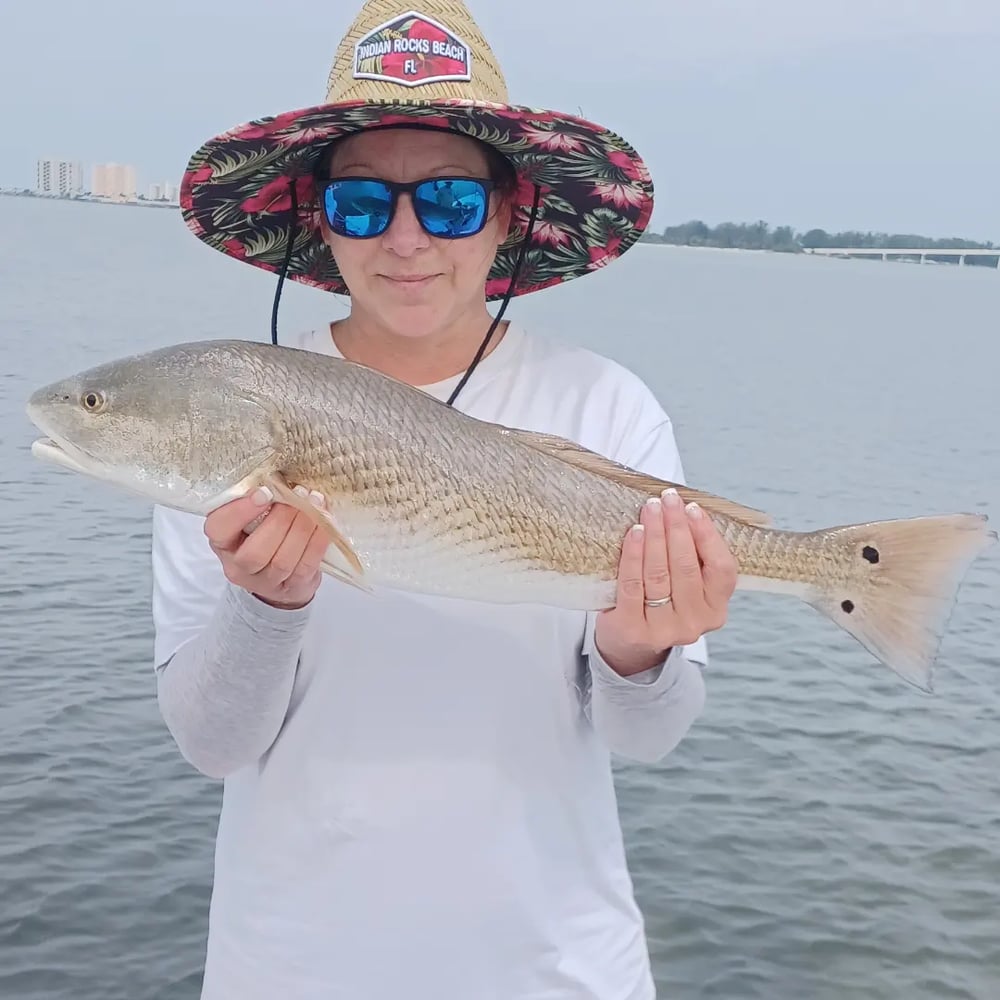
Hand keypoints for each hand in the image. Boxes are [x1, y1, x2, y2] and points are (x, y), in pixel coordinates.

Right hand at [204, 485, 329, 609]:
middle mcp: (238, 566)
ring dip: (302, 529)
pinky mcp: (292, 588)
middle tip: (296, 496)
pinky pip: (305, 566)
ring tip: (314, 505)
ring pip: (283, 560)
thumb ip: (258, 502)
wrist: (279, 577)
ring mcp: (265, 582)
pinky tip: (325, 523)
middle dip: (280, 521)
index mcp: (223, 542)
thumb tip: (279, 478)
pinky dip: (317, 542)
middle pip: (254, 552)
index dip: (240, 511)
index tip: (263, 492)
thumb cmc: (262, 536)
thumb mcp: (250, 519)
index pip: (219, 529)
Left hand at [594, 488, 737, 675]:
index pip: (722, 569)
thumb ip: (692, 557)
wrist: (628, 644)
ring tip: (650, 509)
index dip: (708, 536)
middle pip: (687, 567)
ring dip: (655, 535)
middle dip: (676, 527)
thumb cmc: (660, 601)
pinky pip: (633, 584)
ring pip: (659, 574)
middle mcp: (696, 622)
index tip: (692, 508)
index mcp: (716, 609)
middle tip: (667, 499)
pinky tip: (635, 533)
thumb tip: (684, 510)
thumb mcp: (686, 586)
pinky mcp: (634, 630)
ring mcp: (665, 629)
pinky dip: (633, 555)